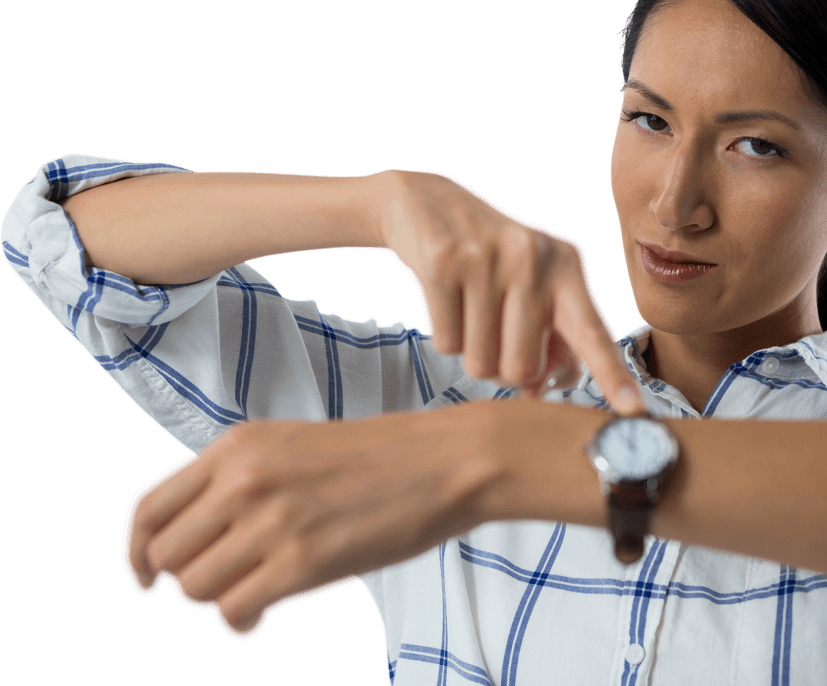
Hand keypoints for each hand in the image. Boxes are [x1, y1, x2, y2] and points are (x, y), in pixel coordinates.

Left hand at [122, 405, 500, 639]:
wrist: (446, 461)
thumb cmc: (380, 459)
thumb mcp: (294, 447)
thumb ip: (241, 482)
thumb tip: (200, 545)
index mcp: (237, 446)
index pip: (148, 508)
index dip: (135, 552)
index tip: (144, 577)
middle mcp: (243, 480)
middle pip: (167, 557)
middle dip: (188, 580)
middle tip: (227, 584)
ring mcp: (271, 521)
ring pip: (196, 590)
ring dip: (219, 601)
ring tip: (254, 597)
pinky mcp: (302, 562)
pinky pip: (235, 613)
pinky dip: (242, 624)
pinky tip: (262, 616)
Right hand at [377, 169, 644, 415]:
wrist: (429, 202)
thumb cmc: (492, 259)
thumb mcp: (535, 285)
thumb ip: (551, 339)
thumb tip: (537, 390)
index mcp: (568, 266)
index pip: (594, 332)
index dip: (613, 375)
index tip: (635, 411)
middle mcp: (534, 258)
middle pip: (523, 368)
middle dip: (504, 365)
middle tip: (495, 325)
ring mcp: (487, 258)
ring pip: (481, 363)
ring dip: (473, 351)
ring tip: (470, 307)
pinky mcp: (443, 263)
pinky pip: (447, 344)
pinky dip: (445, 335)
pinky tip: (447, 298)